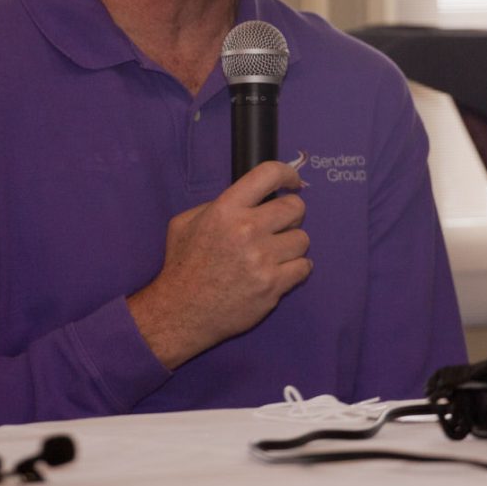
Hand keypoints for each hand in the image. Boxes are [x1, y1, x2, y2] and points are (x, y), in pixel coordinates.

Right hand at [126, 160, 308, 368]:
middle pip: (295, 207)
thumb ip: (216, 205)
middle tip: (280, 225)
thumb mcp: (185, 223)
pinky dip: (297, 268)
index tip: (292, 182)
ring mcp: (262, 259)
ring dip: (291, 245)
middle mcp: (246, 230)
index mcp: (226, 209)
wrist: (182, 312)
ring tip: (275, 253)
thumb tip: (250, 199)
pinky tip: (282, 270)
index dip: (287, 174)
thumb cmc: (183, 266)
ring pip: (302, 239)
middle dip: (291, 214)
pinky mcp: (273, 285)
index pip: (268, 174)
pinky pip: (304, 267)